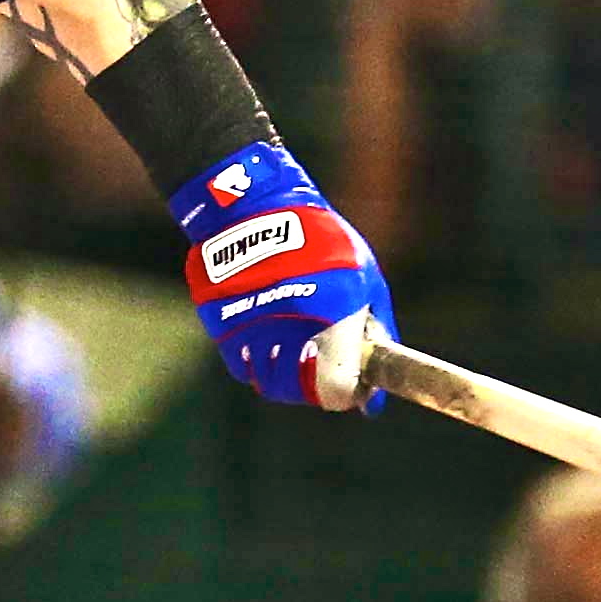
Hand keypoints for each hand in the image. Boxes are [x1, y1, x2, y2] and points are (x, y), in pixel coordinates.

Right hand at [172, 139, 393, 411]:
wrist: (252, 207)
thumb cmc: (320, 241)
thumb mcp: (363, 276)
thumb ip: (375, 328)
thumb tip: (378, 384)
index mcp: (331, 319)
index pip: (336, 388)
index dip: (348, 394)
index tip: (355, 387)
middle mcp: (288, 329)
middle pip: (298, 391)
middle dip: (316, 388)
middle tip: (325, 373)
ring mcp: (251, 329)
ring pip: (267, 382)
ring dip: (284, 379)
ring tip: (296, 357)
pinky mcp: (222, 325)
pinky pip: (242, 364)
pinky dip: (257, 362)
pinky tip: (269, 342)